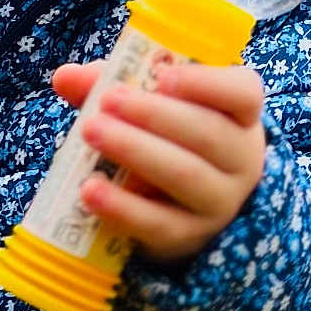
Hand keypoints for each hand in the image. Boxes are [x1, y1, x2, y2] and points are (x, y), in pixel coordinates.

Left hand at [50, 60, 266, 264]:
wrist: (177, 207)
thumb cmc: (165, 139)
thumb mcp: (146, 105)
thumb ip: (110, 87)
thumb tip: (66, 76)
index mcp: (239, 114)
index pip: (243, 94)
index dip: (206, 82)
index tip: (162, 74)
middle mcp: (241, 158)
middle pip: (207, 133)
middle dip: (152, 114)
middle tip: (107, 100)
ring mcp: (220, 202)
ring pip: (184, 175)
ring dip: (134, 151)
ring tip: (91, 132)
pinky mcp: (190, 236)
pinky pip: (158, 223)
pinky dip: (122, 206)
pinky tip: (89, 190)